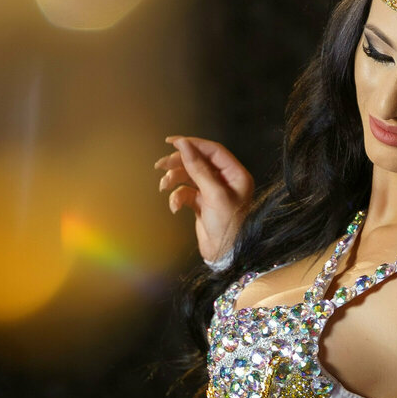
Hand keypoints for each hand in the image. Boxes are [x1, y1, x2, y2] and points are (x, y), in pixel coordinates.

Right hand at [156, 135, 253, 265]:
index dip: (192, 144)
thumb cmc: (227, 225)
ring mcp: (213, 191)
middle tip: (160, 165)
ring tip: (164, 186)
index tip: (172, 142)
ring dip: (174, 179)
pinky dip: (177, 197)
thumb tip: (183, 145)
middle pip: (198, 161)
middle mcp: (226, 180)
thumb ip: (198, 168)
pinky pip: (186, 192)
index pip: (213, 150)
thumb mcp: (214, 194)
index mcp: (236, 175)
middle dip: (179, 163)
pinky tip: (174, 207)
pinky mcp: (202, 203)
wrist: (225, 255)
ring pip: (189, 176)